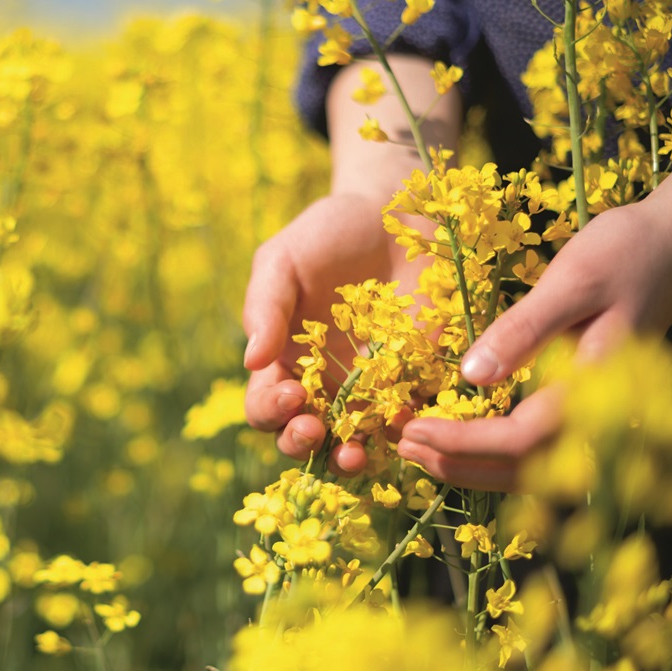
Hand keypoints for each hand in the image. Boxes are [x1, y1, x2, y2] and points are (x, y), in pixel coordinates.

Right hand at [243, 55, 461, 471]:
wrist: (396, 213)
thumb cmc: (326, 234)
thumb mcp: (283, 259)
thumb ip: (264, 306)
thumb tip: (251, 361)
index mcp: (284, 363)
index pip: (266, 406)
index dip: (271, 411)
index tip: (288, 395)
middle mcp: (324, 387)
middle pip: (306, 438)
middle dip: (304, 444)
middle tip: (314, 430)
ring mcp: (373, 391)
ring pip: (356, 444)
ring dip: (351, 457)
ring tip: (355, 454)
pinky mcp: (420, 383)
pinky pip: (413, 421)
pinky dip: (408, 432)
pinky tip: (409, 425)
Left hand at [398, 198, 671, 490]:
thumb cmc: (624, 252)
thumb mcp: (570, 281)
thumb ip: (524, 330)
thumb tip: (472, 378)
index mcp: (597, 388)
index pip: (520, 439)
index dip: (462, 443)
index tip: (412, 428)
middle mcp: (601, 414)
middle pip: (524, 469)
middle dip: (457, 464)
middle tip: (402, 446)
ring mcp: (598, 414)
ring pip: (532, 467)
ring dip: (473, 466)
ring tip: (418, 448)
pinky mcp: (587, 404)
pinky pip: (539, 445)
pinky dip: (494, 451)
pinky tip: (457, 436)